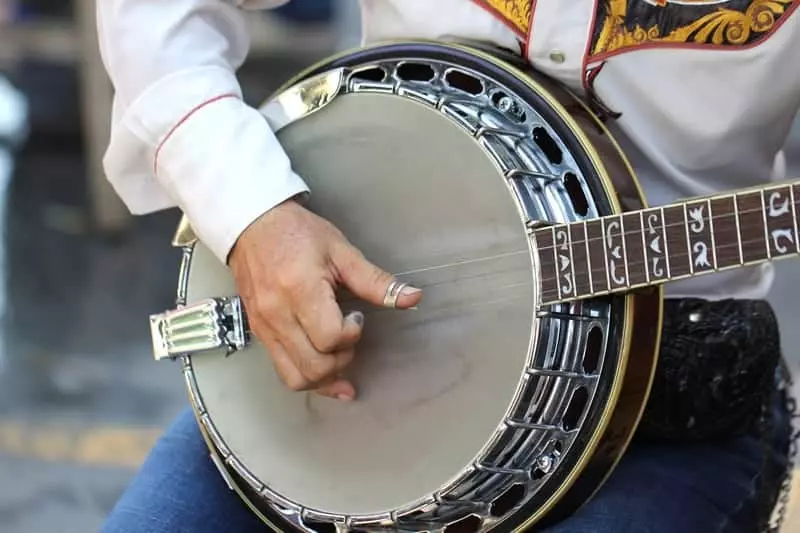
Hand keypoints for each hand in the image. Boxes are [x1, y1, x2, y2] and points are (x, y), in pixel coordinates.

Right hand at [228, 199, 421, 400]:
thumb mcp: (341, 251)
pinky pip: (282, 371)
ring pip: (296, 378)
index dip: (351, 335)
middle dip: (342, 360)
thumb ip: (375, 281)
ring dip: (325, 378)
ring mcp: (264, 328)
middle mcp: (277, 314)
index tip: (357, 316)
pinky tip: (326, 374)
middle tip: (349, 336)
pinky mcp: (259, 334)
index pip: (330, 338)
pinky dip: (307, 378)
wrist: (252, 225)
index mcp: (300, 289)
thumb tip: (412, 297)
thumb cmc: (298, 234)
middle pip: (314, 366)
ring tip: (339, 357)